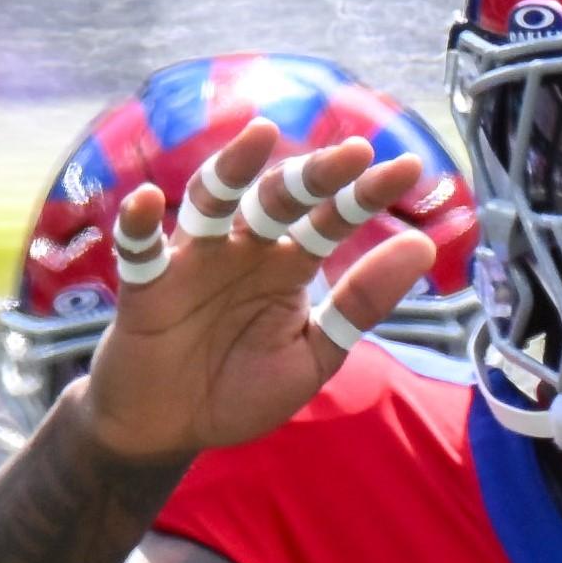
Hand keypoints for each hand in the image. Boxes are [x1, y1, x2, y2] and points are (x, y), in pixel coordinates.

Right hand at [79, 117, 436, 461]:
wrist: (173, 429)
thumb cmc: (244, 389)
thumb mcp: (314, 353)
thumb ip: (360, 304)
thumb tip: (423, 246)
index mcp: (289, 265)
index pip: (332, 219)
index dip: (365, 193)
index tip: (408, 166)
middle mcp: (245, 251)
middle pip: (279, 199)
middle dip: (315, 173)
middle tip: (355, 150)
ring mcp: (194, 262)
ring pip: (212, 201)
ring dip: (233, 166)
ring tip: (260, 133)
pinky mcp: (146, 286)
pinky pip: (139, 249)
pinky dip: (138, 223)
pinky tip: (146, 198)